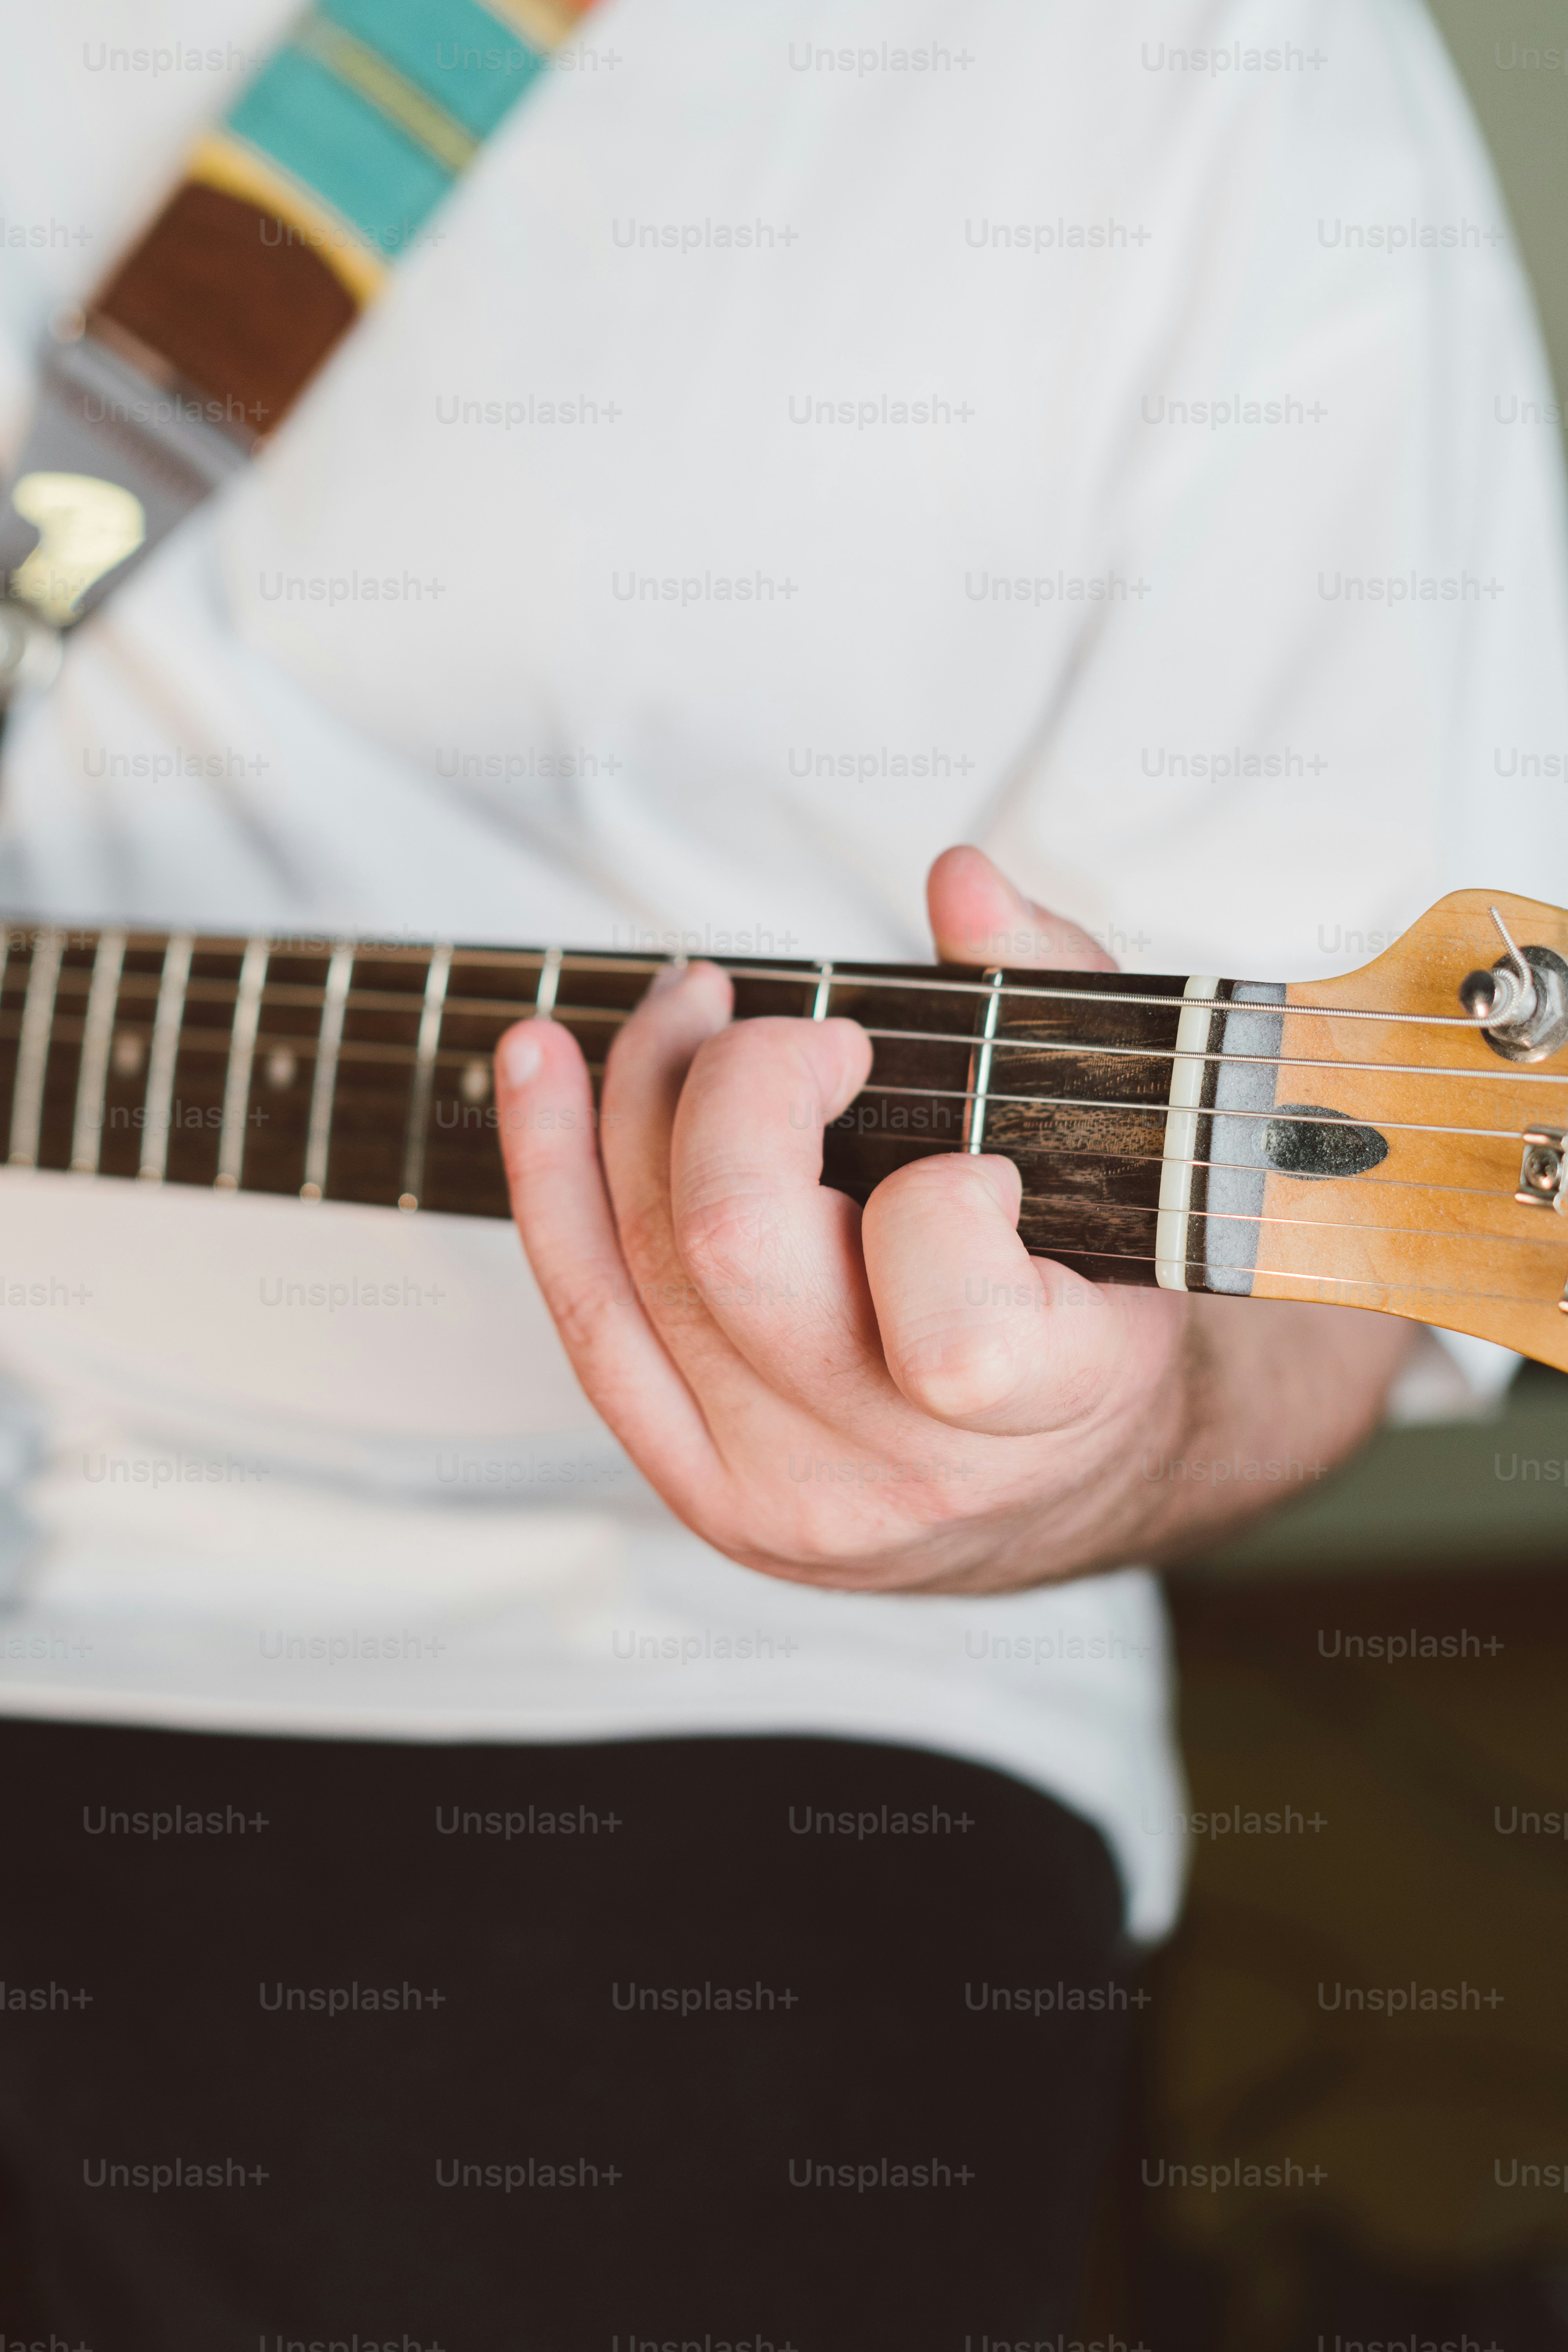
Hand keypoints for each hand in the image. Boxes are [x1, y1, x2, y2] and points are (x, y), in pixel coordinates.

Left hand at [493, 848, 1410, 1592]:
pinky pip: (587, 1318)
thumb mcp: (1127, 1142)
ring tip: (681, 1008)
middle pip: (737, 1250)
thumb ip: (1057, 993)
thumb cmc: (1095, 1290)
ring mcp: (777, 1494)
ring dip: (636, 1099)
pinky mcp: (693, 1487)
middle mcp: (897, 1476)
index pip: (958, 1331)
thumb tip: (959, 884)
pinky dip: (553, 1175)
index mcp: (1047, 1411)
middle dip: (746, 1085)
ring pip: (639, 1266)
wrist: (1056, 1481)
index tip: (970, 1156)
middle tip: (805, 1035)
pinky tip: (539, 1070)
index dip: (944, 1201)